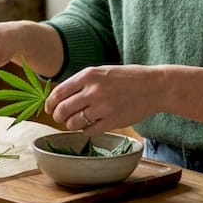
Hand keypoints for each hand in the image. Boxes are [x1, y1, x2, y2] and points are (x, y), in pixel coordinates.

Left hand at [45, 64, 202, 132]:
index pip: (58, 93)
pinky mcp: (111, 122)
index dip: (50, 104)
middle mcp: (93, 91)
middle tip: (61, 118)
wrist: (154, 86)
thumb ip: (82, 82)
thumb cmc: (127, 78)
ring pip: (73, 123)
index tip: (49, 109)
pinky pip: (88, 131)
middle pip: (62, 110)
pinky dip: (86, 130)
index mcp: (88, 75)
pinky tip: (91, 125)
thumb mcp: (102, 72)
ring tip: (77, 121)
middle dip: (58, 116)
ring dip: (71, 124)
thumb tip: (60, 96)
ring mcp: (102, 107)